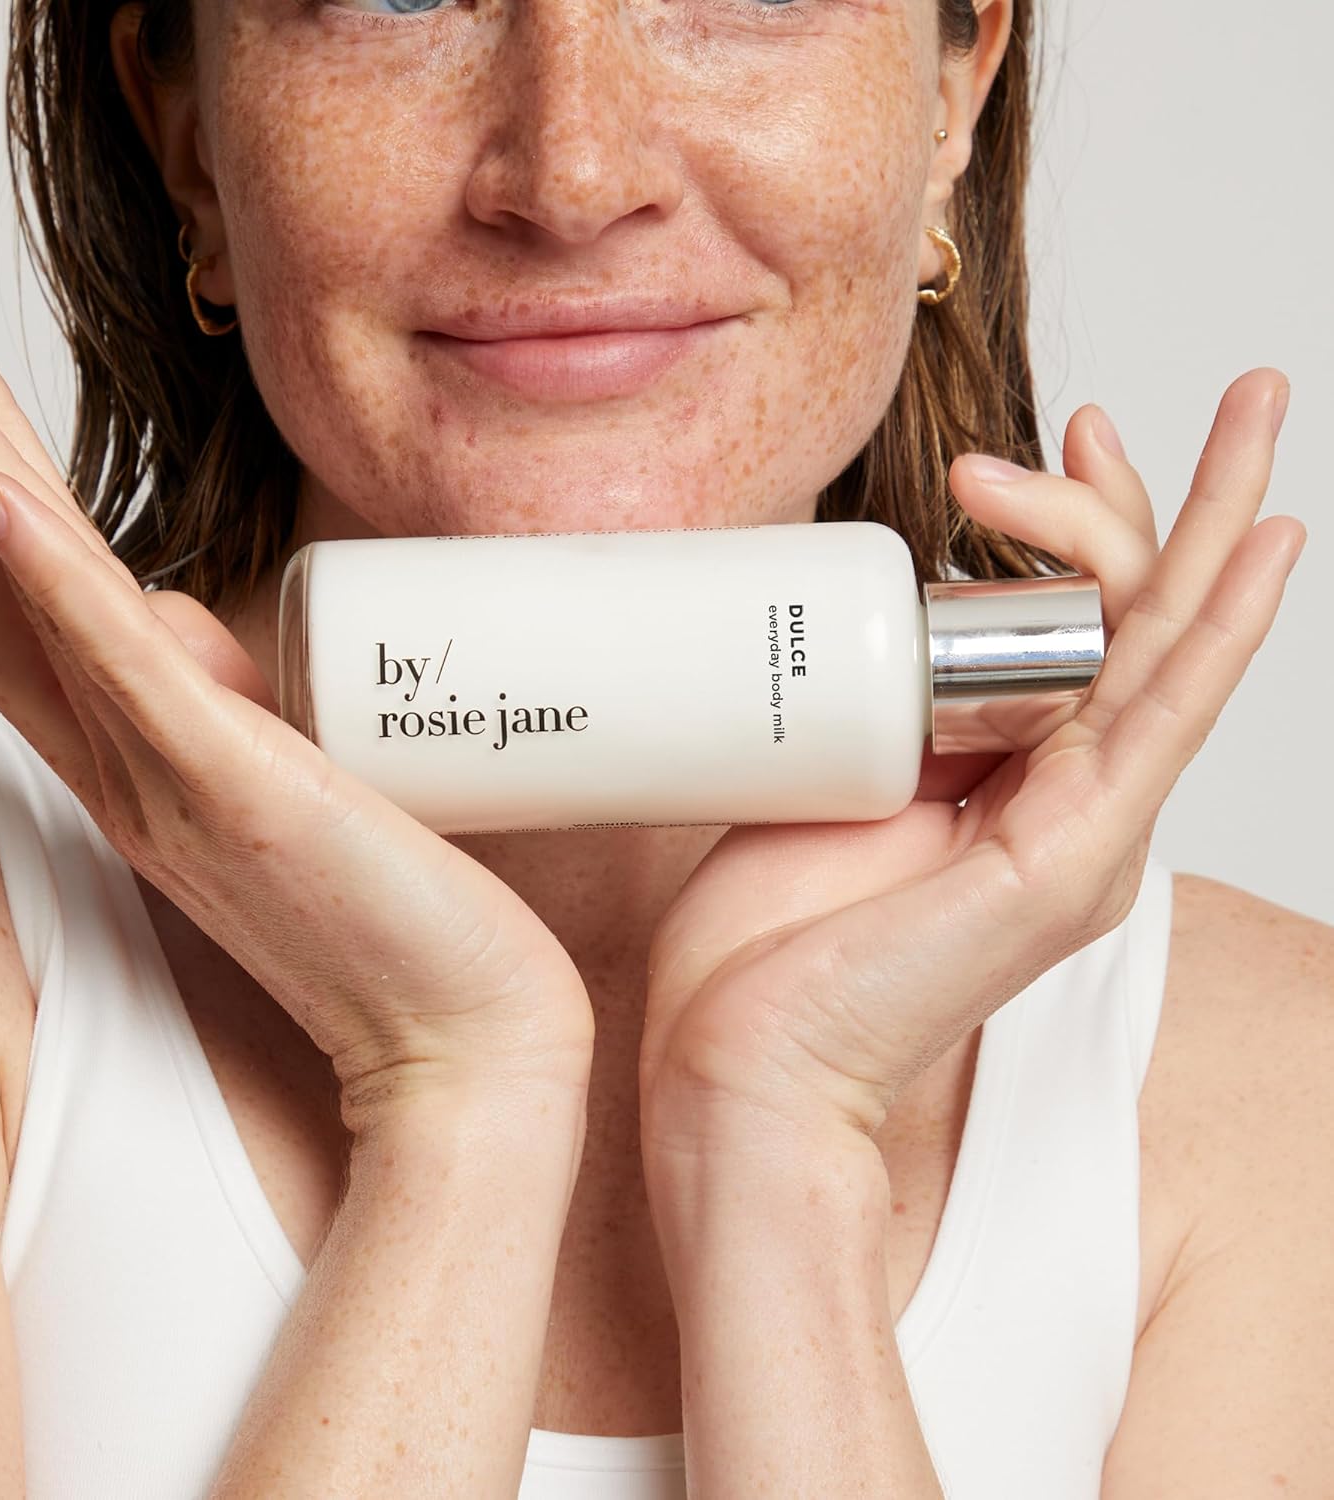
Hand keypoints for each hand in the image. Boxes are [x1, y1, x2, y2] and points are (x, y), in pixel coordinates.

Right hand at [0, 303, 595, 1132]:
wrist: (467, 1041)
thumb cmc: (408, 925)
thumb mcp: (315, 796)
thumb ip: (256, 719)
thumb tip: (210, 627)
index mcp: (154, 779)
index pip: (43, 632)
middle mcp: (136, 782)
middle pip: (16, 600)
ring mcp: (175, 789)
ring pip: (48, 614)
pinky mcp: (238, 794)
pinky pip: (120, 672)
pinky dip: (52, 578)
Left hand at [638, 370, 1302, 1166]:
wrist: (739, 1061)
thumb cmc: (763, 945)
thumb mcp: (825, 787)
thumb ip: (877, 719)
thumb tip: (880, 634)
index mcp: (1007, 789)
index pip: (1074, 634)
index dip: (1070, 530)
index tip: (1016, 454)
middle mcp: (1064, 808)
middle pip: (1143, 627)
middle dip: (1183, 499)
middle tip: (1228, 393)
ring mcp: (1077, 836)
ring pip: (1171, 652)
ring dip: (1223, 524)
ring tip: (1264, 414)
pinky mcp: (1067, 863)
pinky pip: (1157, 725)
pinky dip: (1214, 632)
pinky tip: (1263, 553)